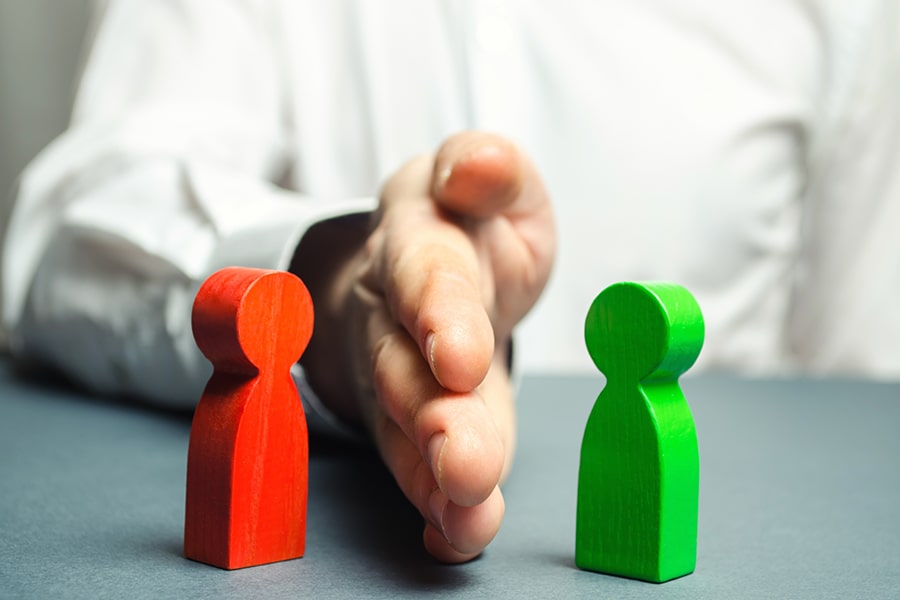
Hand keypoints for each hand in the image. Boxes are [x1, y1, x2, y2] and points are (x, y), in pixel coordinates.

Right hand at [297, 131, 555, 561]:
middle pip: (405, 366)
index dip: (440, 315)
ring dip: (433, 474)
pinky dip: (436, 504)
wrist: (428, 275)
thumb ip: (490, 169)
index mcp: (420, 240)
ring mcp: (397, 373)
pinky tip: (459, 534)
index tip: (461, 359)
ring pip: (406, 426)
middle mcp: (396, 314)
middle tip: (466, 465)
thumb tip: (475, 167)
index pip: (427, 274)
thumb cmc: (470, 226)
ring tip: (468, 514)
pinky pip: (414, 463)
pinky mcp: (408, 421)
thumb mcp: (492, 182)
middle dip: (434, 416)